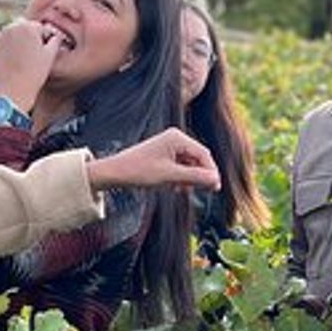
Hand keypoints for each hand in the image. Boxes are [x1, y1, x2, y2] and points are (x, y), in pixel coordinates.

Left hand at [0, 20, 60, 113]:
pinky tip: (10, 65)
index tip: (44, 51)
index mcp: (27, 27)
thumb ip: (55, 40)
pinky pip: (0, 47)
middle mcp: (10, 28)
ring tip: (21, 62)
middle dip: (28, 38)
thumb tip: (55, 35)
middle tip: (32, 56)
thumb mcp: (49, 56)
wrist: (12, 92)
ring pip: (10, 37)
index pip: (39, 28)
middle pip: (23, 29)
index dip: (44, 39)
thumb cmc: (34, 74)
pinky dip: (4, 52)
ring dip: (16, 44)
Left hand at [85, 129, 221, 191]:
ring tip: (180, 189)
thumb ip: (195, 177)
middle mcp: (175, 138)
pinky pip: (180, 166)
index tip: (215, 188)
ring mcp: (169, 146)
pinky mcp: (164, 154)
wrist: (115, 172)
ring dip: (190, 178)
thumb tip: (216, 180)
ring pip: (190, 164)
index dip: (211, 171)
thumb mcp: (170, 177)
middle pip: (198, 158)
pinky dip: (181, 177)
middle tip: (205, 192)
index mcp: (177, 138)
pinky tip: (175, 187)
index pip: (204, 154)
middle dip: (201, 175)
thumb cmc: (140, 171)